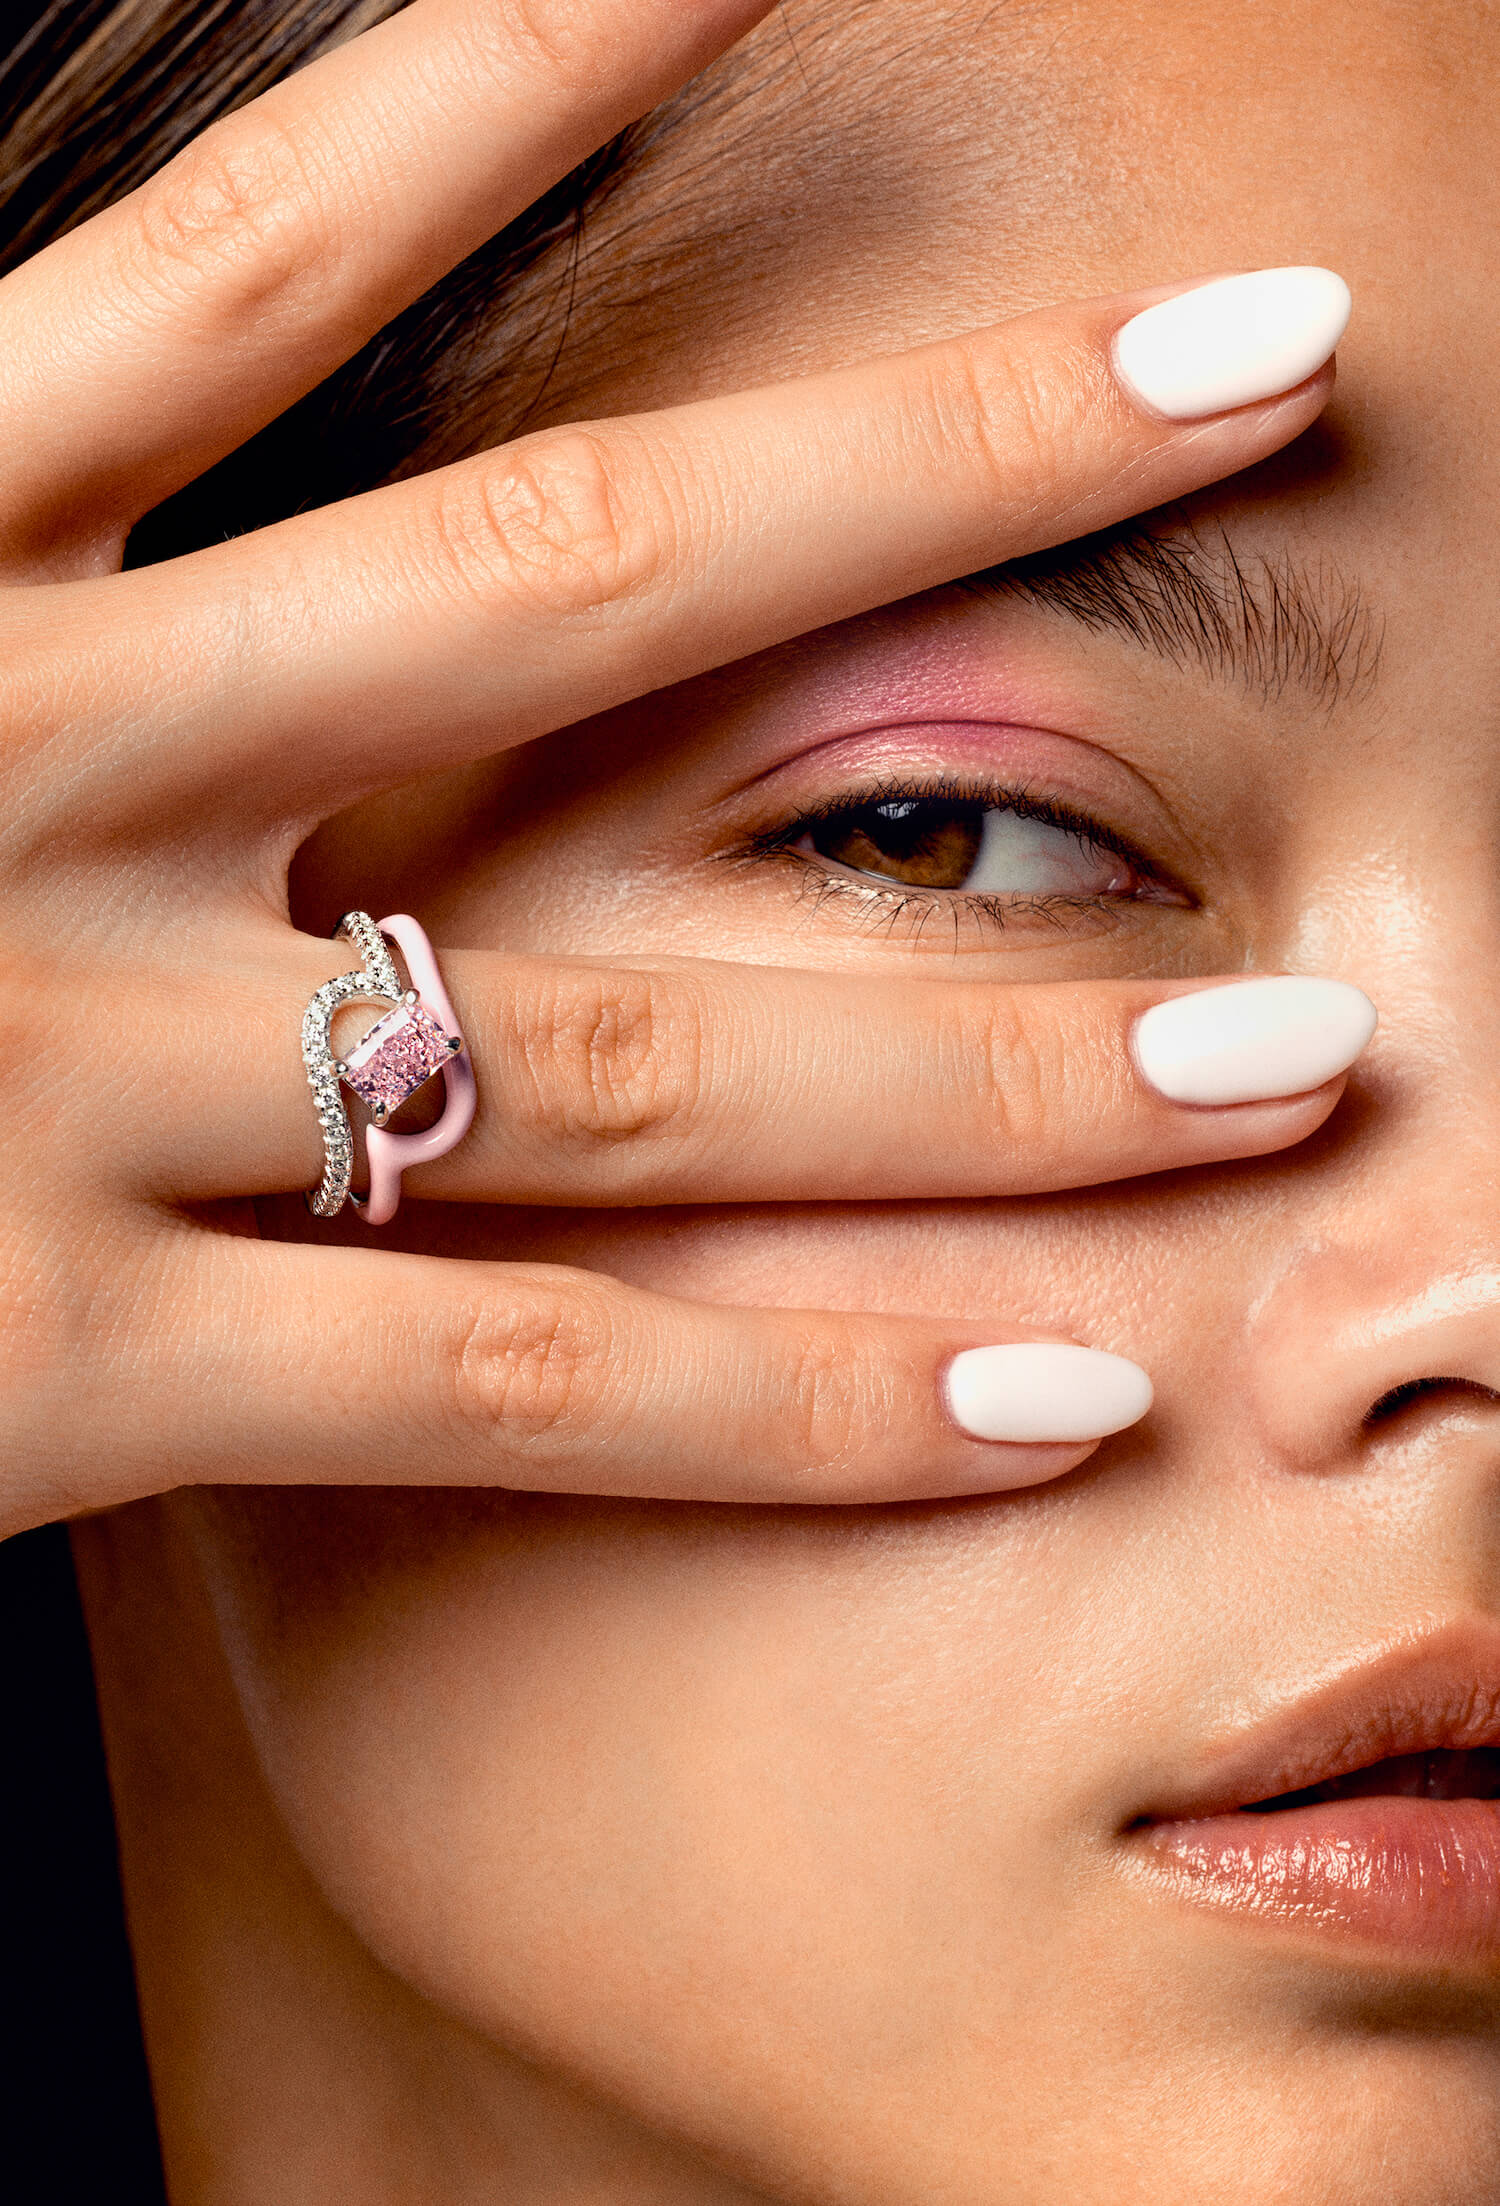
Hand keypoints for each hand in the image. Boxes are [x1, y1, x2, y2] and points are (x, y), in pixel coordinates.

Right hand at [0, 0, 1367, 1536]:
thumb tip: (125, 346)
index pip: (266, 227)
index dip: (531, 61)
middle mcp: (10, 762)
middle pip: (574, 579)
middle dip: (953, 461)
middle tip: (1287, 352)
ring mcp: (39, 1066)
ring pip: (615, 1040)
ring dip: (983, 1052)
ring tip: (1307, 1061)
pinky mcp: (40, 1363)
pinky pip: (502, 1378)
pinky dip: (786, 1407)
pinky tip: (1052, 1408)